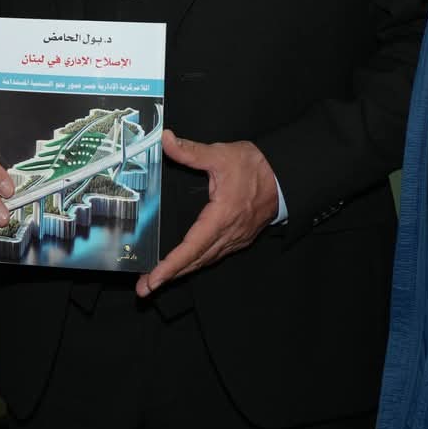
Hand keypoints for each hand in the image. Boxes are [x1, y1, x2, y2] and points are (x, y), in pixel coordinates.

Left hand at [135, 132, 279, 297]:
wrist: (284, 175)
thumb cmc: (254, 166)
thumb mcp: (221, 154)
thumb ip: (191, 151)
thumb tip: (166, 139)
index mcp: (222, 217)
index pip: (192, 247)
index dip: (171, 265)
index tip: (154, 277)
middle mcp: (228, 234)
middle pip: (195, 261)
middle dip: (169, 277)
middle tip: (143, 289)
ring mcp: (235, 239)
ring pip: (204, 261)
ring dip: (180, 273)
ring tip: (157, 282)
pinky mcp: (239, 239)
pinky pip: (213, 257)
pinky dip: (196, 264)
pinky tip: (184, 266)